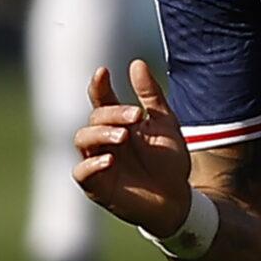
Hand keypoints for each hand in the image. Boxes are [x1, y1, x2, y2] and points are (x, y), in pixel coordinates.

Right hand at [72, 61, 192, 236]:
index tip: (104, 71)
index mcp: (118, 123)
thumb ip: (151, 96)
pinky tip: (109, 159)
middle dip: (113, 113)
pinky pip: (82, 172)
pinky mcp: (96, 186)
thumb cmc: (169, 161)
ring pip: (82, 140)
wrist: (178, 197)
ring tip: (124, 136)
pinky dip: (92, 164)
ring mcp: (97, 162)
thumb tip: (136, 63)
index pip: (100, 99)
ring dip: (101, 133)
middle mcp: (103, 141)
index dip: (98, 85)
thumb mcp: (165, 124)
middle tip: (137, 116)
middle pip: (94, 117)